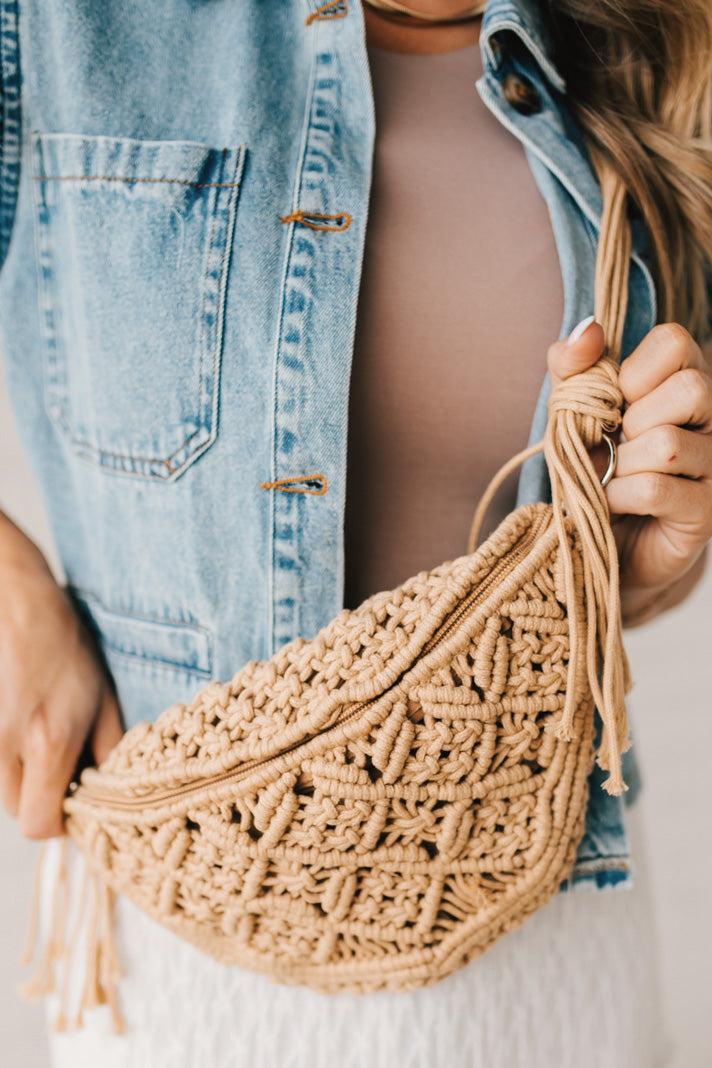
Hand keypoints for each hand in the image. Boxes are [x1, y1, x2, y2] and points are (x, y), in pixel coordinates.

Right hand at [0, 513, 122, 837]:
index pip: (39, 823)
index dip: (59, 821)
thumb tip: (107, 792)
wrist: (14, 602)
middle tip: (59, 763)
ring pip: (0, 786)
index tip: (74, 801)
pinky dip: (4, 752)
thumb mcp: (102, 696)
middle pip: (17, 809)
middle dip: (40, 796)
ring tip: (38, 730)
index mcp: (50, 739)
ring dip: (22, 772)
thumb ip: (108, 750)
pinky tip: (18, 719)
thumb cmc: (63, 644)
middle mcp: (8, 742)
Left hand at [547, 319, 711, 617]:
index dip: (632, 371)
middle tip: (619, 444)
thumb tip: (587, 330)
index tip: (616, 402)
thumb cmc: (595, 468)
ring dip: (623, 464)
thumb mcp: (573, 411)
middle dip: (633, 419)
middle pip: (691, 388)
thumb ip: (573, 368)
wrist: (602, 542)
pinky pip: (656, 489)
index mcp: (686, 383)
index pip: (675, 342)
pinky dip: (619, 496)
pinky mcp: (705, 512)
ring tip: (617, 478)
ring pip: (667, 444)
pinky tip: (615, 503)